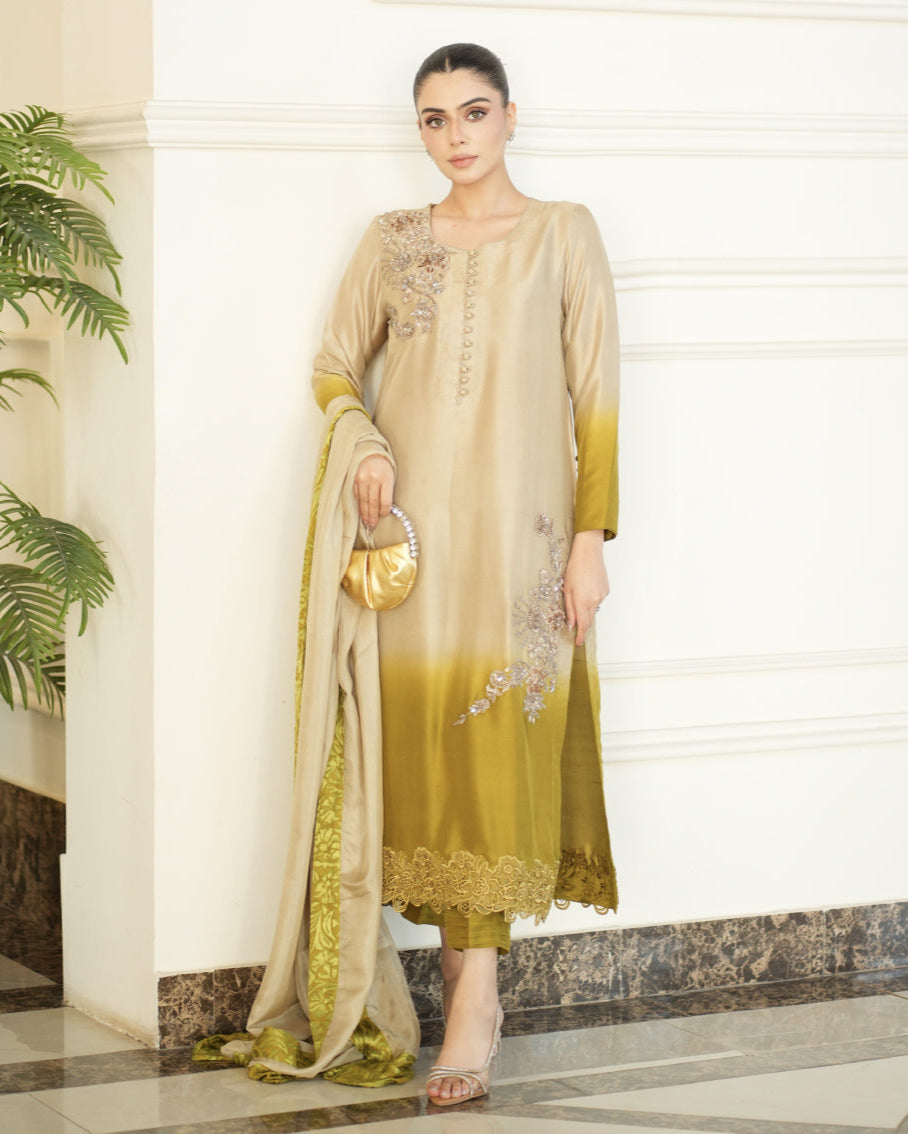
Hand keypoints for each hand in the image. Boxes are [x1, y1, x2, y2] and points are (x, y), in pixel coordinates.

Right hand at [353, 454, 394, 529]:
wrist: (371, 452)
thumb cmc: (384, 466)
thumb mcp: (391, 475)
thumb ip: (387, 491)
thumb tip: (384, 510)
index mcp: (386, 477)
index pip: (385, 500)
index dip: (384, 511)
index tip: (383, 516)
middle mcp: (373, 478)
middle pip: (373, 502)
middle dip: (373, 516)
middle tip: (373, 525)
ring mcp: (362, 479)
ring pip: (363, 501)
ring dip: (365, 513)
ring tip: (367, 522)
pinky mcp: (354, 480)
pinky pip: (356, 496)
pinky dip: (359, 505)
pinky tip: (360, 512)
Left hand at [563, 530, 609, 646]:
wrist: (589, 554)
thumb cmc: (574, 569)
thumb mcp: (566, 590)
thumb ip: (570, 609)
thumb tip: (571, 625)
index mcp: (582, 601)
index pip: (583, 625)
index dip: (580, 636)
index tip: (578, 643)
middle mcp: (594, 601)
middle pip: (589, 620)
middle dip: (583, 626)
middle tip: (577, 631)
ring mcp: (602, 596)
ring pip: (593, 609)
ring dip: (586, 609)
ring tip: (579, 595)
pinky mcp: (606, 590)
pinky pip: (597, 600)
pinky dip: (592, 599)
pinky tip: (587, 588)